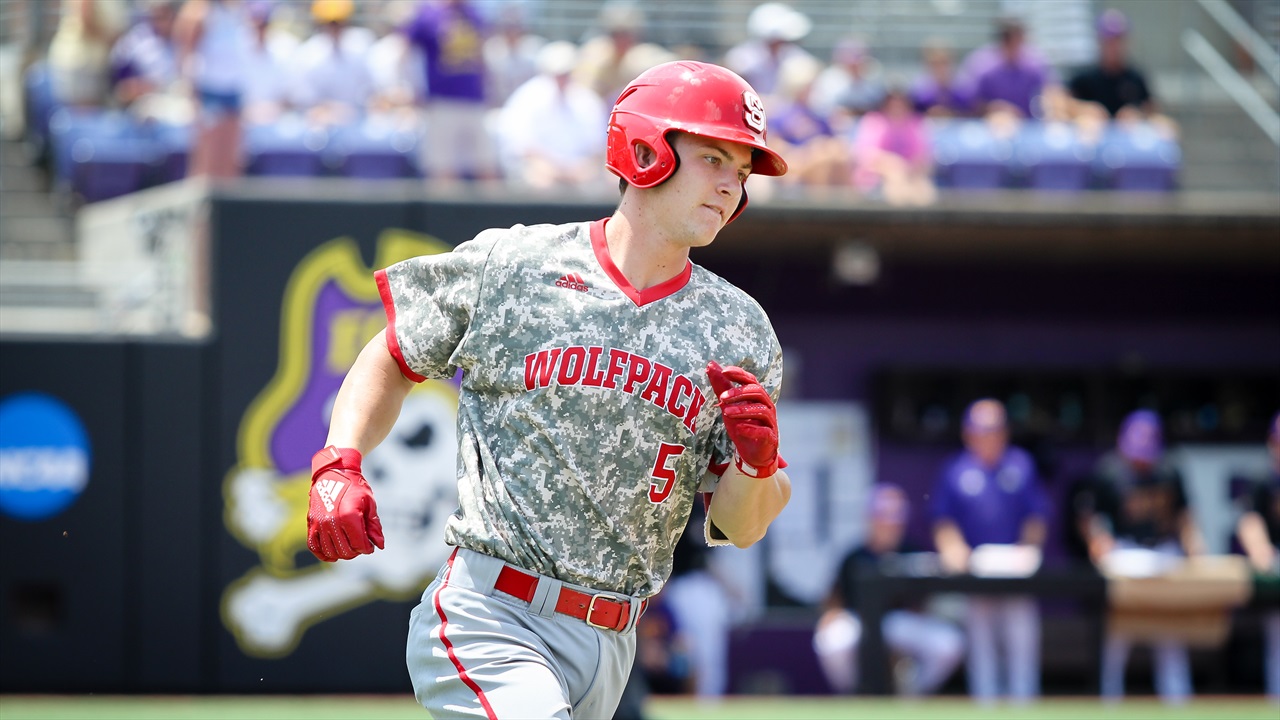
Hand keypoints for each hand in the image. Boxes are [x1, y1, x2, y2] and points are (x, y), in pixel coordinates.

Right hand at [307, 446, 384, 561]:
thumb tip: (379, 545)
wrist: (334, 472)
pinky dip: (323, 554)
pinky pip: (314, 546)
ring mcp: (319, 523)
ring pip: (330, 551)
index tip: (370, 546)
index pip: (359, 544)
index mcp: (349, 516)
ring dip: (342, 554)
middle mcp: (332, 521)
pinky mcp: (311, 523)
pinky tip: (332, 555)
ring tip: (349, 548)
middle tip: (360, 546)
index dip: (367, 548)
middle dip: (356, 551)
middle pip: (345, 550)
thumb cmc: (355, 487)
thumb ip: (374, 526)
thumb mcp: (369, 503)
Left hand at [707, 361, 778, 477]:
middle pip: (757, 392)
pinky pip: (764, 431)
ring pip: (761, 410)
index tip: (724, 371)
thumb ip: (721, 386)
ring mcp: (770, 421)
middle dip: (739, 392)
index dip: (739, 374)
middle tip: (722, 397)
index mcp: (756, 396)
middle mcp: (766, 405)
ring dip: (743, 410)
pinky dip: (752, 428)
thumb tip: (710, 365)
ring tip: (726, 412)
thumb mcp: (728, 405)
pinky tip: (740, 428)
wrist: (752, 453)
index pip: (750, 379)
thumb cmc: (742, 425)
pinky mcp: (770, 437)